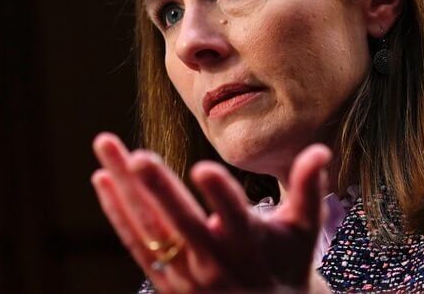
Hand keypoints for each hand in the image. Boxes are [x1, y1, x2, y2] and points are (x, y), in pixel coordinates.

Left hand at [90, 132, 332, 293]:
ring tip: (105, 144)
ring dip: (125, 187)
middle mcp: (214, 263)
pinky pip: (135, 242)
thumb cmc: (286, 263)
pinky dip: (117, 211)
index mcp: (250, 247)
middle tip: (137, 156)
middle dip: (159, 189)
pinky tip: (102, 177)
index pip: (236, 219)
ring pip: (150, 228)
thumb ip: (307, 188)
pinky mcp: (165, 279)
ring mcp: (184, 274)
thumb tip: (321, 148)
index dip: (222, 196)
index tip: (203, 169)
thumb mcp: (303, 230)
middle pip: (182, 224)